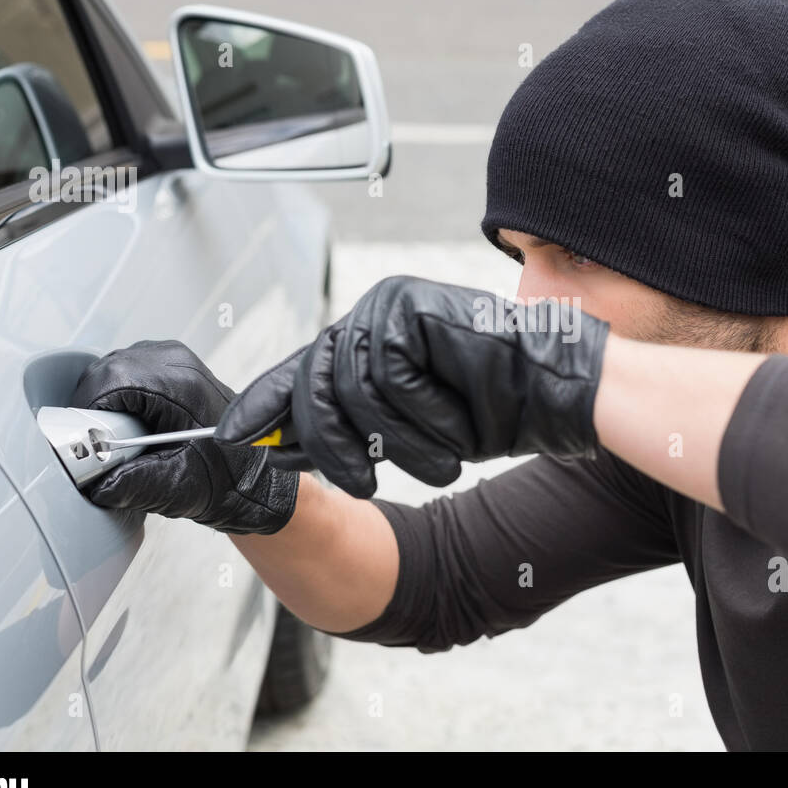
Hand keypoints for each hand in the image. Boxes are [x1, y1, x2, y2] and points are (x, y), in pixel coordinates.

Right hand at [70, 340, 298, 534]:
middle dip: (93, 409)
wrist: (253, 475)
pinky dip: (119, 397)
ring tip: (117, 436)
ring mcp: (174, 359)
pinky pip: (127, 372)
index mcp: (180, 384)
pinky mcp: (171, 366)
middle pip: (106, 372)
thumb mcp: (173, 487)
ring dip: (104, 403)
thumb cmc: (225, 478)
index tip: (81, 441)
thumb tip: (90, 482)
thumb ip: (130, 484)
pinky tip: (130, 424)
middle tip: (98, 443)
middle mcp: (176, 361)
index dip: (85, 413)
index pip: (108, 381)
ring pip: (112, 369)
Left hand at [215, 276, 609, 497]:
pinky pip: (386, 372)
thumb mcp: (409, 430)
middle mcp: (372, 316)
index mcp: (368, 340)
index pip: (299, 373)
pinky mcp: (407, 305)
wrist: (557, 393)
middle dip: (331, 446)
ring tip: (441, 456)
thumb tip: (278, 446)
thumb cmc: (493, 409)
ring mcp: (388, 305)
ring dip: (398, 440)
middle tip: (359, 482)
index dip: (263, 409)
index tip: (230, 439)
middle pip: (312, 385)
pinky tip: (457, 413)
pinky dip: (422, 410)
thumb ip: (348, 428)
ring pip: (348, 388)